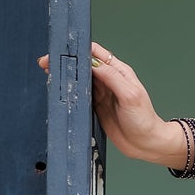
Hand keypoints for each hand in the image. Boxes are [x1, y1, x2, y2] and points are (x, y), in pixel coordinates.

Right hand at [35, 43, 183, 166]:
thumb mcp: (130, 95)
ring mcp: (101, 93)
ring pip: (79, 78)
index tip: (63, 49)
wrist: (146, 144)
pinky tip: (59, 89)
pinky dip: (69, 91)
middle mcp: (109, 80)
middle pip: (84, 64)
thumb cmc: (144, 120)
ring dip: (65, 75)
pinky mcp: (96, 106)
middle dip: (66, 61)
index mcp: (119, 71)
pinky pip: (79, 95)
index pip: (96, 53)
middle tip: (48, 62)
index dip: (78, 49)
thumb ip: (112, 77)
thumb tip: (93, 62)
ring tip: (49, 72)